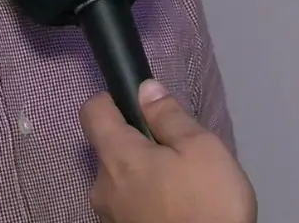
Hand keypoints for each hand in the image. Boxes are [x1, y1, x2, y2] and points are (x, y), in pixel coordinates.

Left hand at [80, 80, 255, 222]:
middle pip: (108, 149)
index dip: (112, 101)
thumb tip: (145, 89)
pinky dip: (146, 201)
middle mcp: (101, 186)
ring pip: (119, 180)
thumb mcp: (201, 149)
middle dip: (137, 145)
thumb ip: (169, 116)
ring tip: (181, 186)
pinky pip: (128, 205)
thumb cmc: (207, 204)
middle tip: (176, 155)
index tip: (141, 107)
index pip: (91, 111)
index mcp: (116, 157)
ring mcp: (109, 216)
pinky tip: (175, 209)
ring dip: (143, 176)